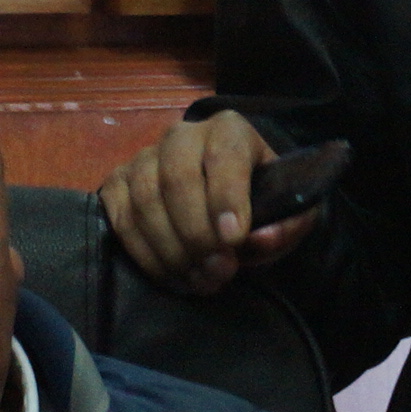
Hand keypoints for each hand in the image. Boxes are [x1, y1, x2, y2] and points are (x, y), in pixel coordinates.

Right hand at [98, 112, 319, 294]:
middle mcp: (182, 136)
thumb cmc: (264, 201)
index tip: (233, 239)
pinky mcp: (118, 183)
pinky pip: (122, 219)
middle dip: (198, 233)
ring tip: (202, 280)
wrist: (229, 197)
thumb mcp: (291, 212)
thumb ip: (286, 225)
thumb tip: (260, 239)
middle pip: (177, 179)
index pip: (224, 157)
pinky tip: (175, 277)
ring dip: (172, 249)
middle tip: (220, 269)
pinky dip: (147, 255)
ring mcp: (144, 157)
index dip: (226, 198)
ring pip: (145, 200)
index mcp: (230, 131)